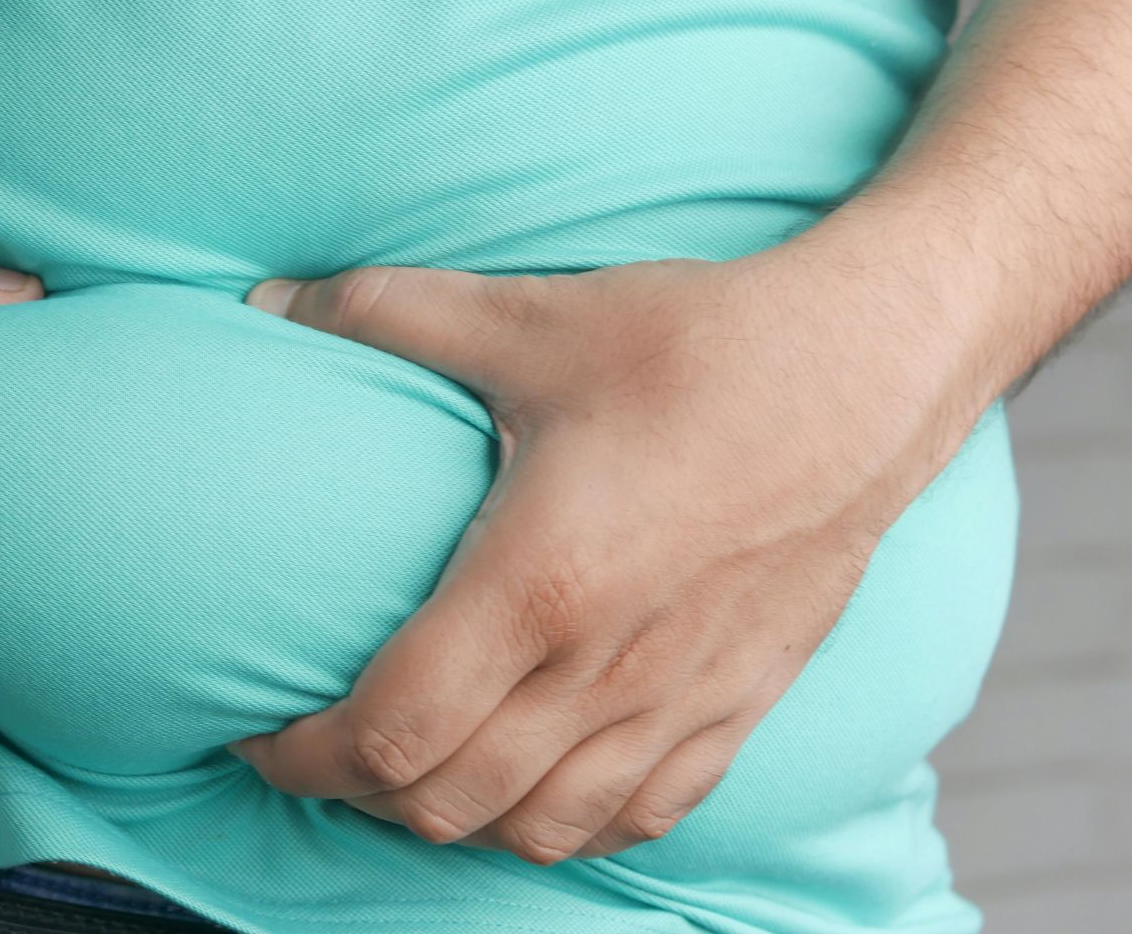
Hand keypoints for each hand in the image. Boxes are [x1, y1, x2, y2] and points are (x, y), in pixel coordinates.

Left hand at [230, 247, 987, 861]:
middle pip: (446, 804)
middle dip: (356, 795)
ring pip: (537, 829)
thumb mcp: (528, 317)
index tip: (259, 733)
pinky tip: (531, 785)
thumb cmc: (699, 343)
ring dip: (452, 819)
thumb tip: (264, 302)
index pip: (390, 732)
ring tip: (411, 768)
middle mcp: (606, 669)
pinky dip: (563, 824)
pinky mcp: (740, 707)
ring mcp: (680, 702)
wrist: (872, 368)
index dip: (303, 756)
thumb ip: (382, 313)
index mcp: (539, 584)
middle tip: (320, 746)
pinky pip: (639, 819)